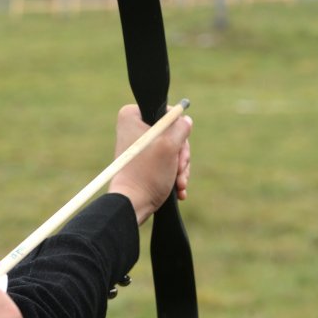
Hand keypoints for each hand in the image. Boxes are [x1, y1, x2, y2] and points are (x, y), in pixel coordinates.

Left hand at [108, 104, 192, 223]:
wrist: (133, 203)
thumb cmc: (147, 174)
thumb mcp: (170, 145)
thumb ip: (181, 127)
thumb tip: (185, 119)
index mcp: (132, 116)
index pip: (167, 113)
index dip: (177, 132)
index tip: (177, 149)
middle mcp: (133, 128)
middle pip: (172, 133)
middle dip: (180, 155)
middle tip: (179, 169)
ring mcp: (139, 146)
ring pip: (172, 149)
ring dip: (180, 168)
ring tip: (179, 183)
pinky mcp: (143, 161)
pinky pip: (166, 161)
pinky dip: (174, 174)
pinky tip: (178, 188)